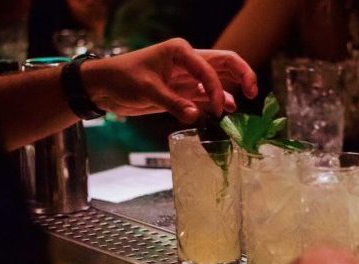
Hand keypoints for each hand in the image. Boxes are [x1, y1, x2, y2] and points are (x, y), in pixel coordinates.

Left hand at [83, 38, 257, 122]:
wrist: (105, 87)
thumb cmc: (122, 79)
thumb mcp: (147, 90)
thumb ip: (172, 103)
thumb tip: (195, 117)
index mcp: (181, 52)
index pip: (211, 67)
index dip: (217, 89)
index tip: (215, 110)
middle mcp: (189, 61)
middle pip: (225, 63)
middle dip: (242, 75)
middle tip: (253, 93)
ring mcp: (188, 76)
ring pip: (219, 79)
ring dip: (231, 90)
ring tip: (239, 109)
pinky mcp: (184, 91)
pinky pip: (206, 95)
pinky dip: (217, 102)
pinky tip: (225, 112)